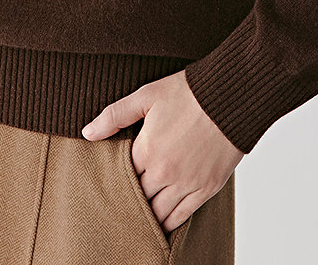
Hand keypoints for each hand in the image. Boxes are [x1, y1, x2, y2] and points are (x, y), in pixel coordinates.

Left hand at [81, 68, 242, 233]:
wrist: (230, 97)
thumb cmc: (189, 92)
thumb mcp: (147, 95)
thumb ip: (115, 115)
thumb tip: (88, 133)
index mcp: (147, 150)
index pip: (122, 176)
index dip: (116, 178)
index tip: (111, 181)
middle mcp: (164, 172)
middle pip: (137, 198)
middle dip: (129, 199)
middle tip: (119, 204)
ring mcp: (186, 183)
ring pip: (157, 214)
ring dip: (147, 216)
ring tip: (137, 218)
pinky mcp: (206, 189)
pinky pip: (182, 217)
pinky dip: (169, 224)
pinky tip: (161, 225)